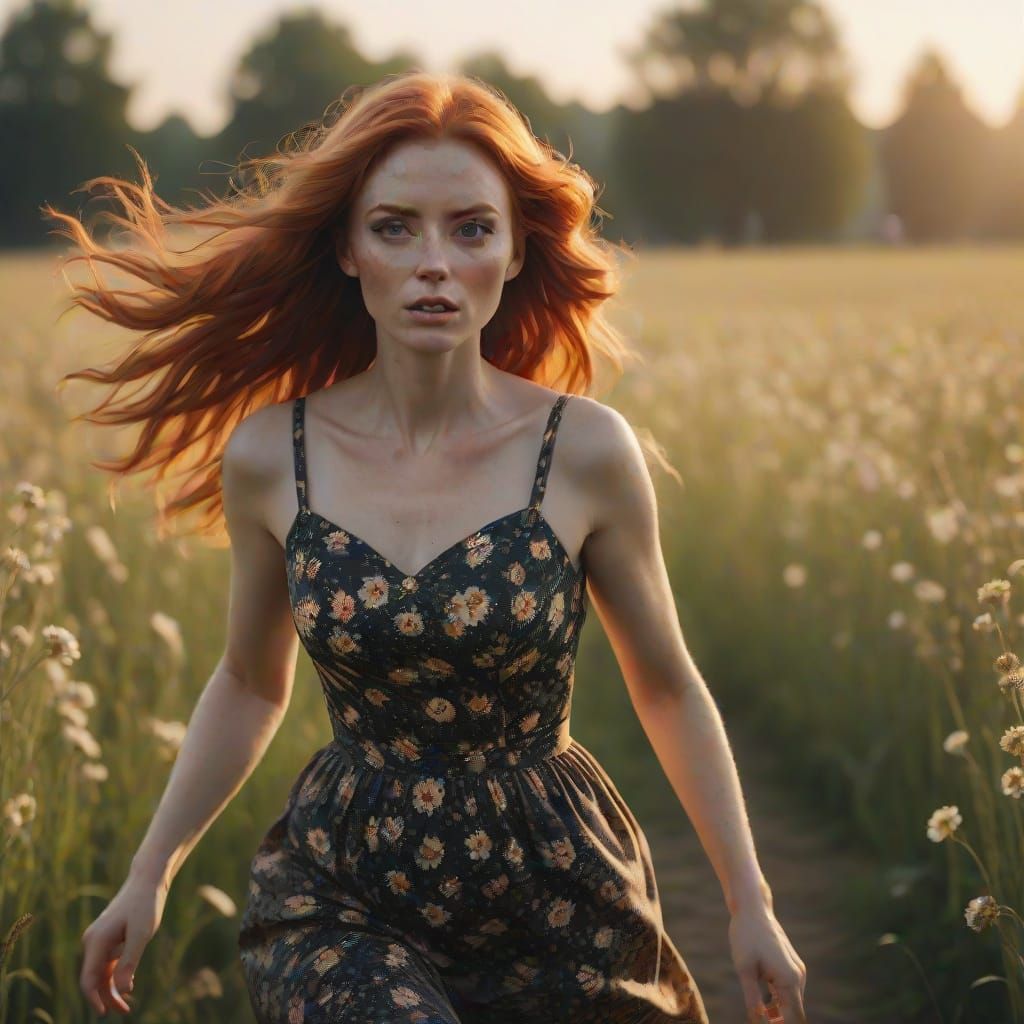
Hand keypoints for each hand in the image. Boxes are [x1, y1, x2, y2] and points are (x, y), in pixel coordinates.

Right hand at [79, 874, 168, 1014]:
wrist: (147, 880)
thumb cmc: (145, 905)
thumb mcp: (141, 934)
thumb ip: (129, 962)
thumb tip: (122, 991)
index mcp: (96, 941)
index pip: (88, 979)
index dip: (94, 999)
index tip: (104, 1013)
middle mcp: (92, 941)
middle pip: (94, 978)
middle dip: (106, 997)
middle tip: (125, 1012)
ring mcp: (100, 939)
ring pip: (101, 971)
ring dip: (111, 988)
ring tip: (126, 1006)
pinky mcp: (109, 937)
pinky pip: (108, 962)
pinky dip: (115, 975)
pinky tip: (127, 983)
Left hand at [728, 905, 806, 1022]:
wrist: (752, 908)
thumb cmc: (746, 936)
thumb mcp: (744, 970)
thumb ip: (753, 1000)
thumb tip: (759, 1022)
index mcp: (790, 980)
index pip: (795, 1019)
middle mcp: (798, 976)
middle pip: (794, 1012)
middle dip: (780, 1021)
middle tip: (761, 1020)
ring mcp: (796, 969)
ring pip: (791, 1001)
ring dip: (778, 1012)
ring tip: (761, 1014)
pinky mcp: (790, 964)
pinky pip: (787, 989)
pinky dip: (777, 999)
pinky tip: (763, 1001)